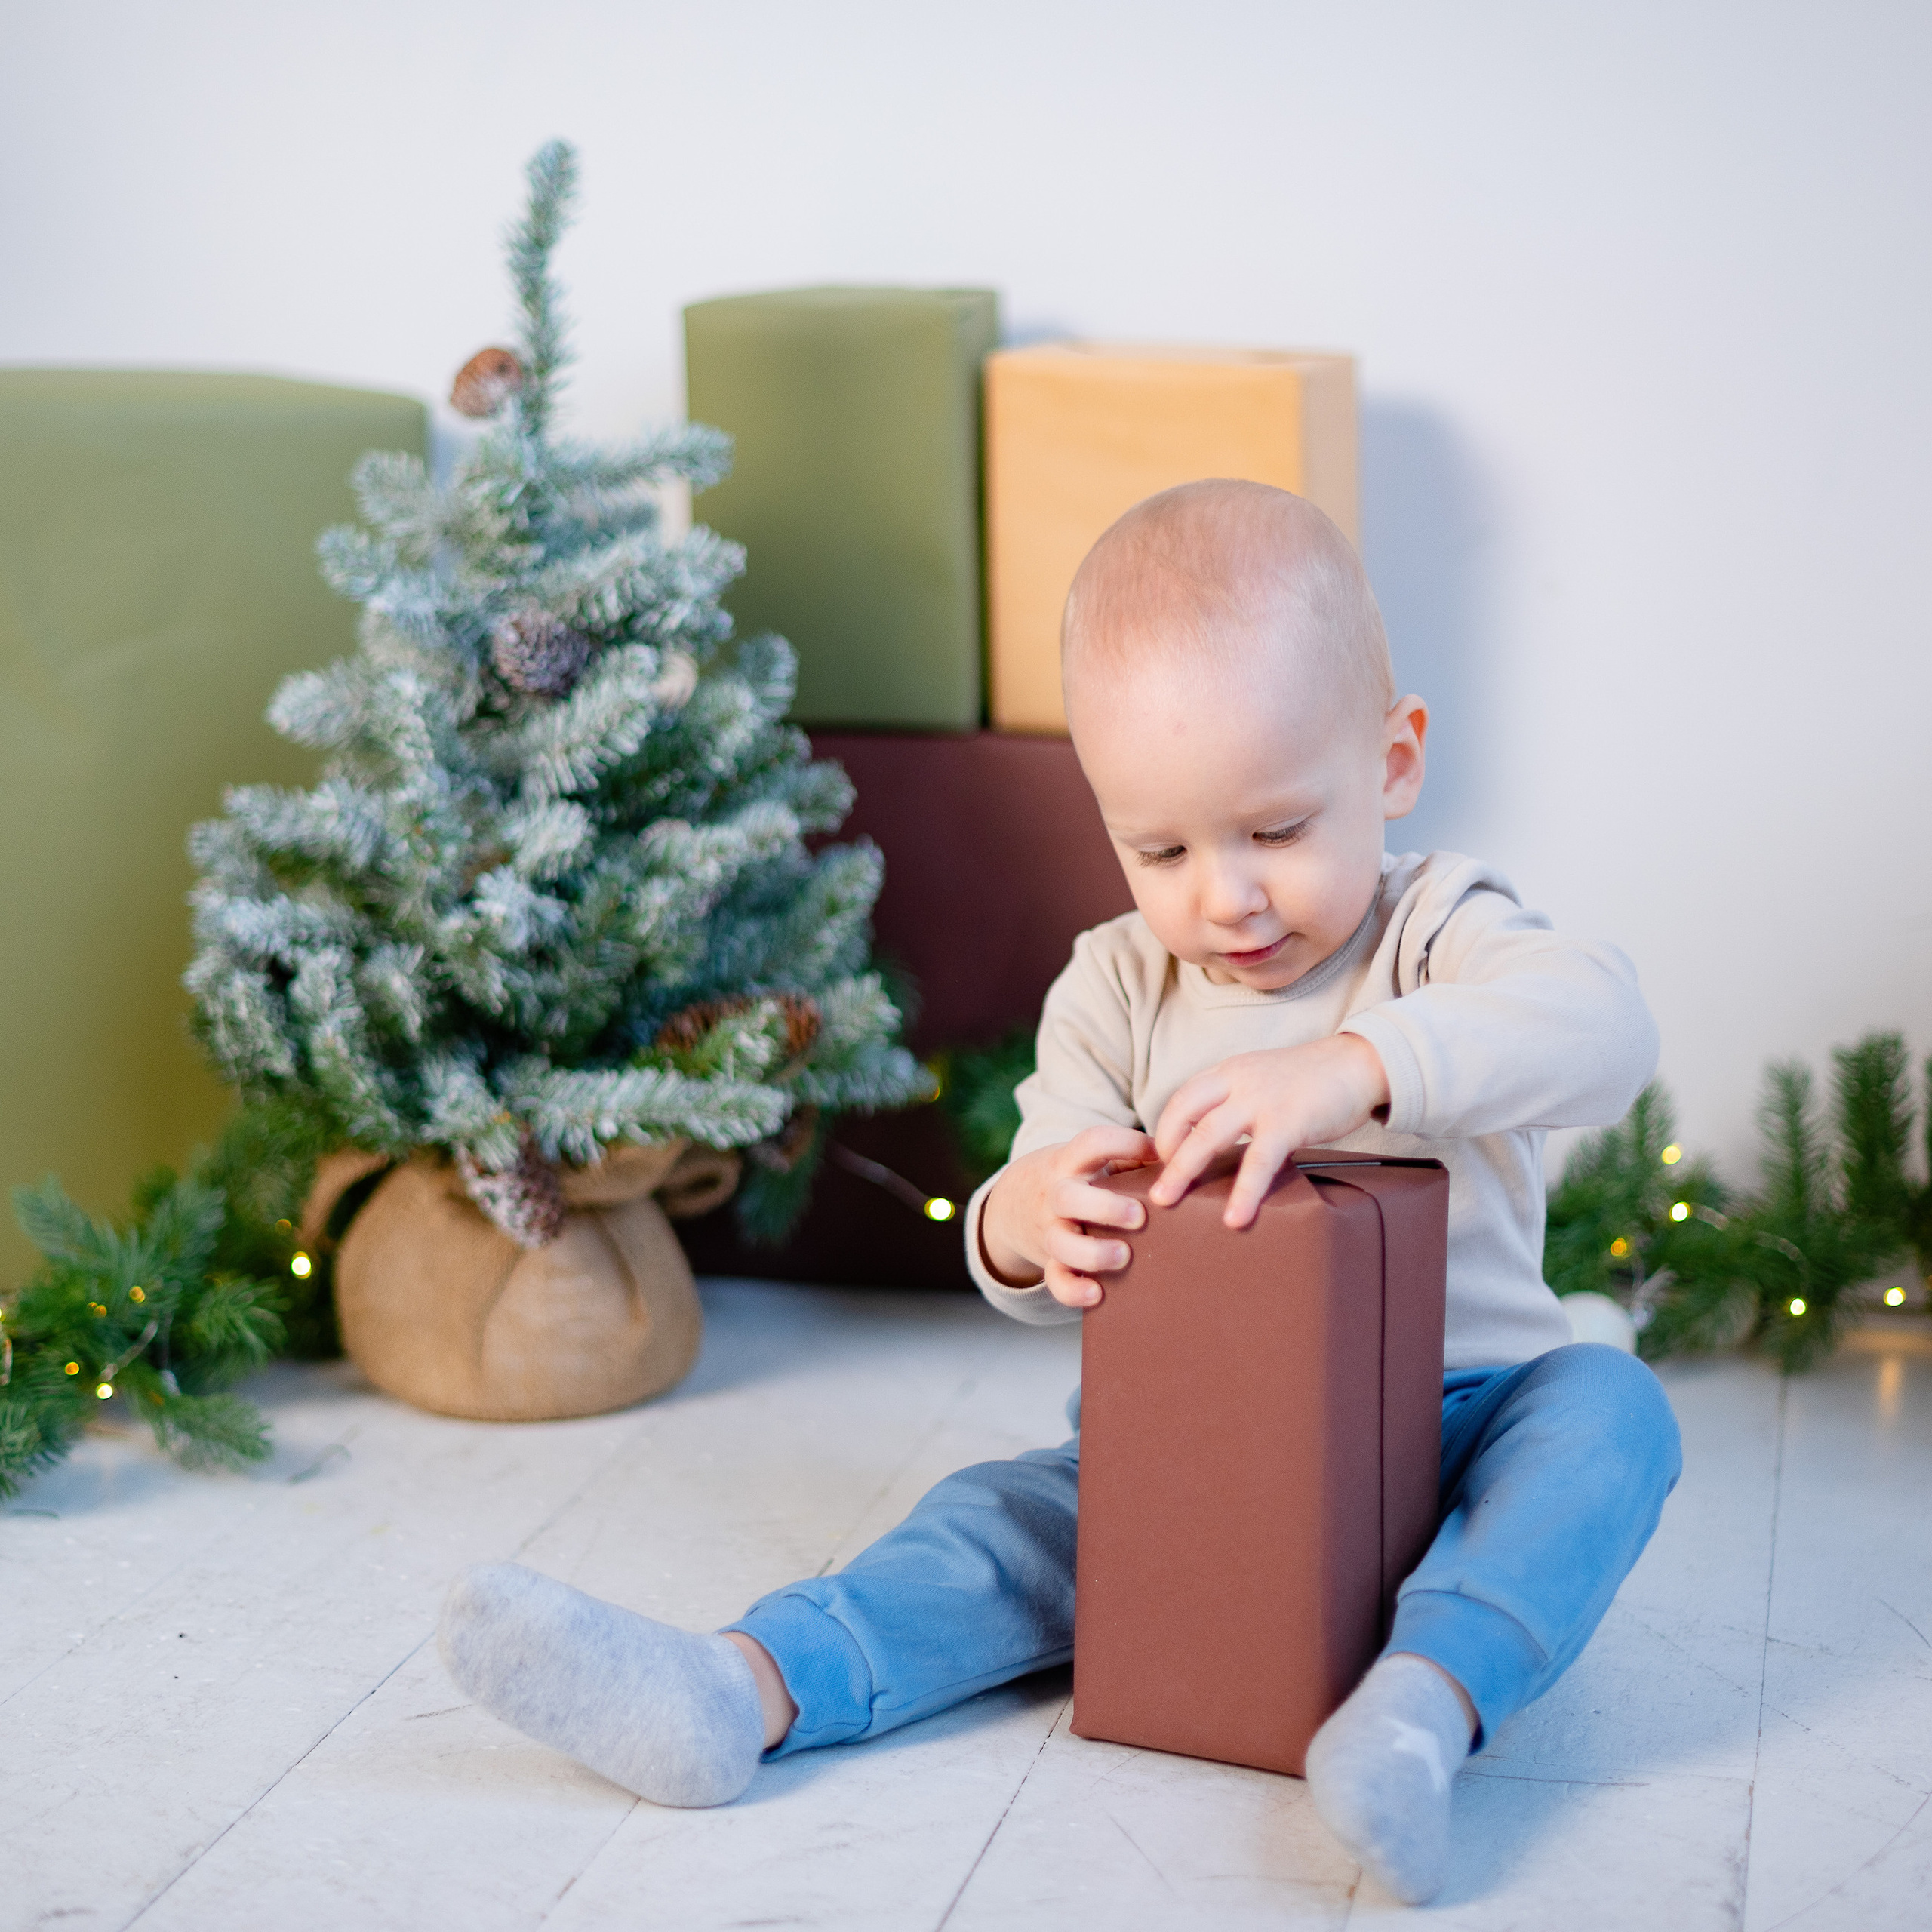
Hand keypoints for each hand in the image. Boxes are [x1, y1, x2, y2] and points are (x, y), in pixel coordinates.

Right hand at [979, 1124, 1158, 1308]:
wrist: (1012, 1204)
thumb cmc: (1073, 1179)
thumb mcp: (1088, 1160)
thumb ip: (1128, 1159)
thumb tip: (1178, 1163)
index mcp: (1070, 1162)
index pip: (1092, 1143)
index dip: (1126, 1143)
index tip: (1157, 1154)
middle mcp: (1055, 1195)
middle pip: (1067, 1196)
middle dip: (1106, 1207)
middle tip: (1139, 1216)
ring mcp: (1050, 1230)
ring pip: (1060, 1242)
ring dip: (1093, 1253)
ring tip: (1124, 1255)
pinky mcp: (1049, 1261)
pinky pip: (1055, 1280)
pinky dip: (1073, 1290)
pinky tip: (1098, 1294)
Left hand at [1149, 1035, 1390, 1228]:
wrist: (1357, 1064)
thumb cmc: (1310, 1080)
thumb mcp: (1261, 1080)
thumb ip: (1235, 1103)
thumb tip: (1210, 1144)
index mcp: (1227, 1072)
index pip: (1180, 1100)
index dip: (1164, 1132)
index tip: (1160, 1163)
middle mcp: (1236, 1081)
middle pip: (1183, 1116)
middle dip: (1163, 1154)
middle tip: (1152, 1188)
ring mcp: (1260, 1099)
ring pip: (1208, 1135)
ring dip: (1184, 1170)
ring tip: (1166, 1201)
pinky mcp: (1288, 1121)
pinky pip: (1259, 1160)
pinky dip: (1244, 1191)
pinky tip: (1236, 1217)